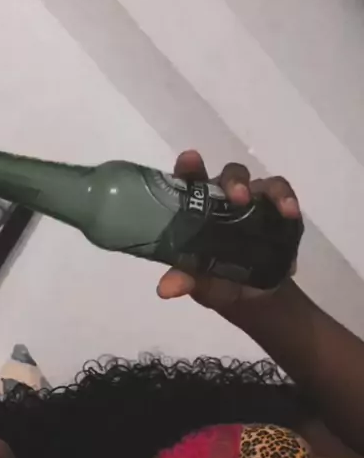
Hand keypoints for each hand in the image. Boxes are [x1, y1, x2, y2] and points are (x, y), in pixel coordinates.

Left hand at [157, 150, 301, 314]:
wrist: (252, 296)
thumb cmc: (216, 280)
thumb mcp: (198, 283)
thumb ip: (184, 280)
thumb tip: (166, 289)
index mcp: (199, 208)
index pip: (191, 180)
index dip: (190, 166)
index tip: (191, 160)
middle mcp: (226, 198)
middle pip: (230, 176)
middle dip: (234, 181)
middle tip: (239, 197)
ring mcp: (255, 201)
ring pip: (261, 182)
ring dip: (266, 191)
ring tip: (269, 208)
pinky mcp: (278, 210)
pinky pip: (284, 197)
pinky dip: (287, 202)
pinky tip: (289, 214)